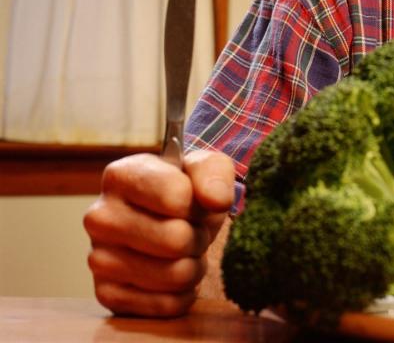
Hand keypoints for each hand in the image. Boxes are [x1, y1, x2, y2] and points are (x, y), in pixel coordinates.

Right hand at [83, 150, 234, 316]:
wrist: (170, 224)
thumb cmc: (187, 193)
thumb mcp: (206, 168)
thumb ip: (215, 173)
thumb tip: (216, 200)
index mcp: (120, 176)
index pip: (177, 196)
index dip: (199, 204)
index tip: (192, 202)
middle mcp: (99, 216)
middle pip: (176, 239)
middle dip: (199, 238)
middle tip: (193, 233)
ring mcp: (98, 257)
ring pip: (175, 275)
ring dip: (194, 266)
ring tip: (185, 253)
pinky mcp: (107, 294)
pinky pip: (166, 304)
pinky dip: (183, 294)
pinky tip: (173, 276)